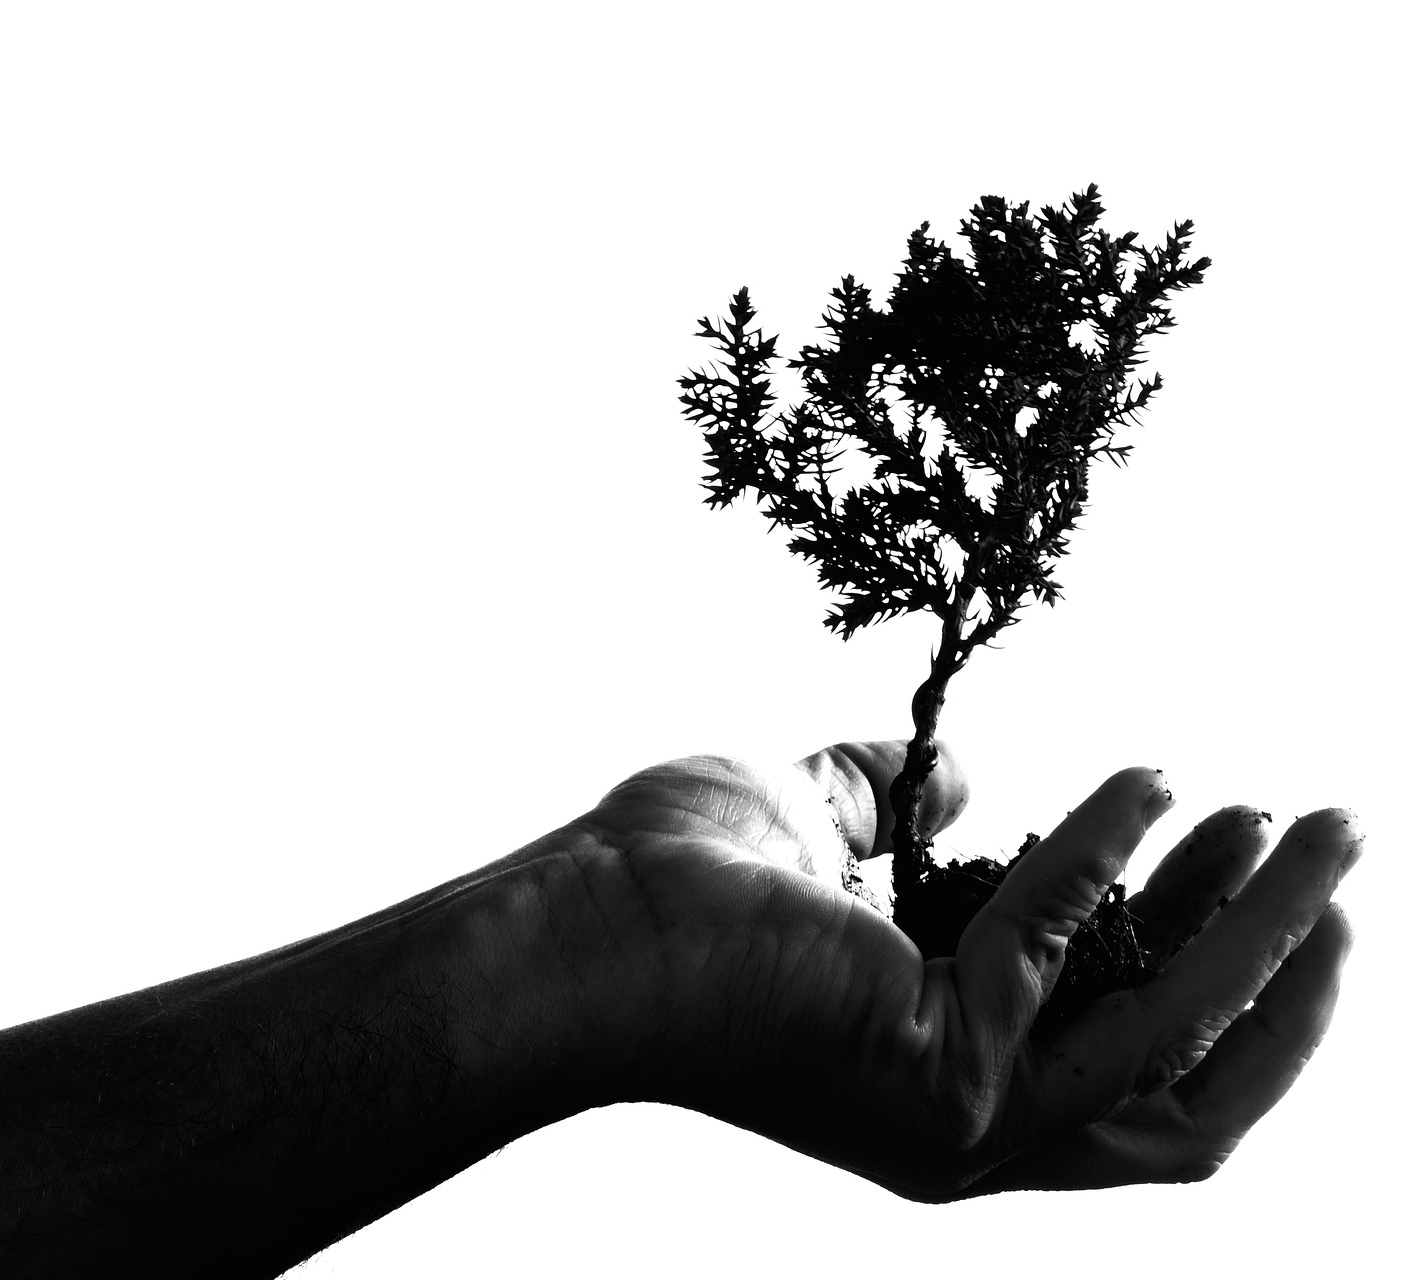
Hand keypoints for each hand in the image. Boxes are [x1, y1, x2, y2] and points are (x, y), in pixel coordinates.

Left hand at [564, 740, 1359, 1199]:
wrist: (572, 931)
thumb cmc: (664, 890)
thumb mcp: (806, 829)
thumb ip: (886, 805)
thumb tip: (963, 771)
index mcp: (940, 1087)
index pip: (1127, 1062)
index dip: (1214, 977)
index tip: (1248, 855)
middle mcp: (967, 1133)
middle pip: (1192, 1087)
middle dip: (1282, 974)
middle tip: (1331, 847)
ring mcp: (958, 1119)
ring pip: (1178, 1048)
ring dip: (1269, 937)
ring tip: (1326, 827)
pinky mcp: (939, 1069)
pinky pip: (1072, 948)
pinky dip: (1122, 858)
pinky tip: (1154, 779)